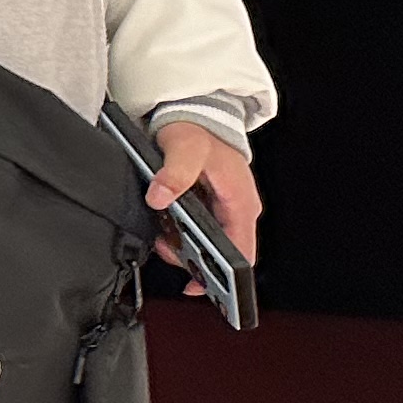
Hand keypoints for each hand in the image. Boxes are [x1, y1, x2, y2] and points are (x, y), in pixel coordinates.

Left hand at [147, 121, 260, 296]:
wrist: (196, 114)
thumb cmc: (199, 130)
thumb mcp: (185, 148)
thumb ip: (174, 173)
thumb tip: (160, 197)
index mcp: (241, 202)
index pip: (242, 252)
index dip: (226, 276)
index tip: (201, 288)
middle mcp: (237, 209)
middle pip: (223, 252)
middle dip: (195, 261)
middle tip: (168, 251)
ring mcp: (223, 209)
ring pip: (207, 243)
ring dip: (184, 247)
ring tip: (162, 237)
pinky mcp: (209, 206)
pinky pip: (197, 231)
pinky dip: (180, 234)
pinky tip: (164, 228)